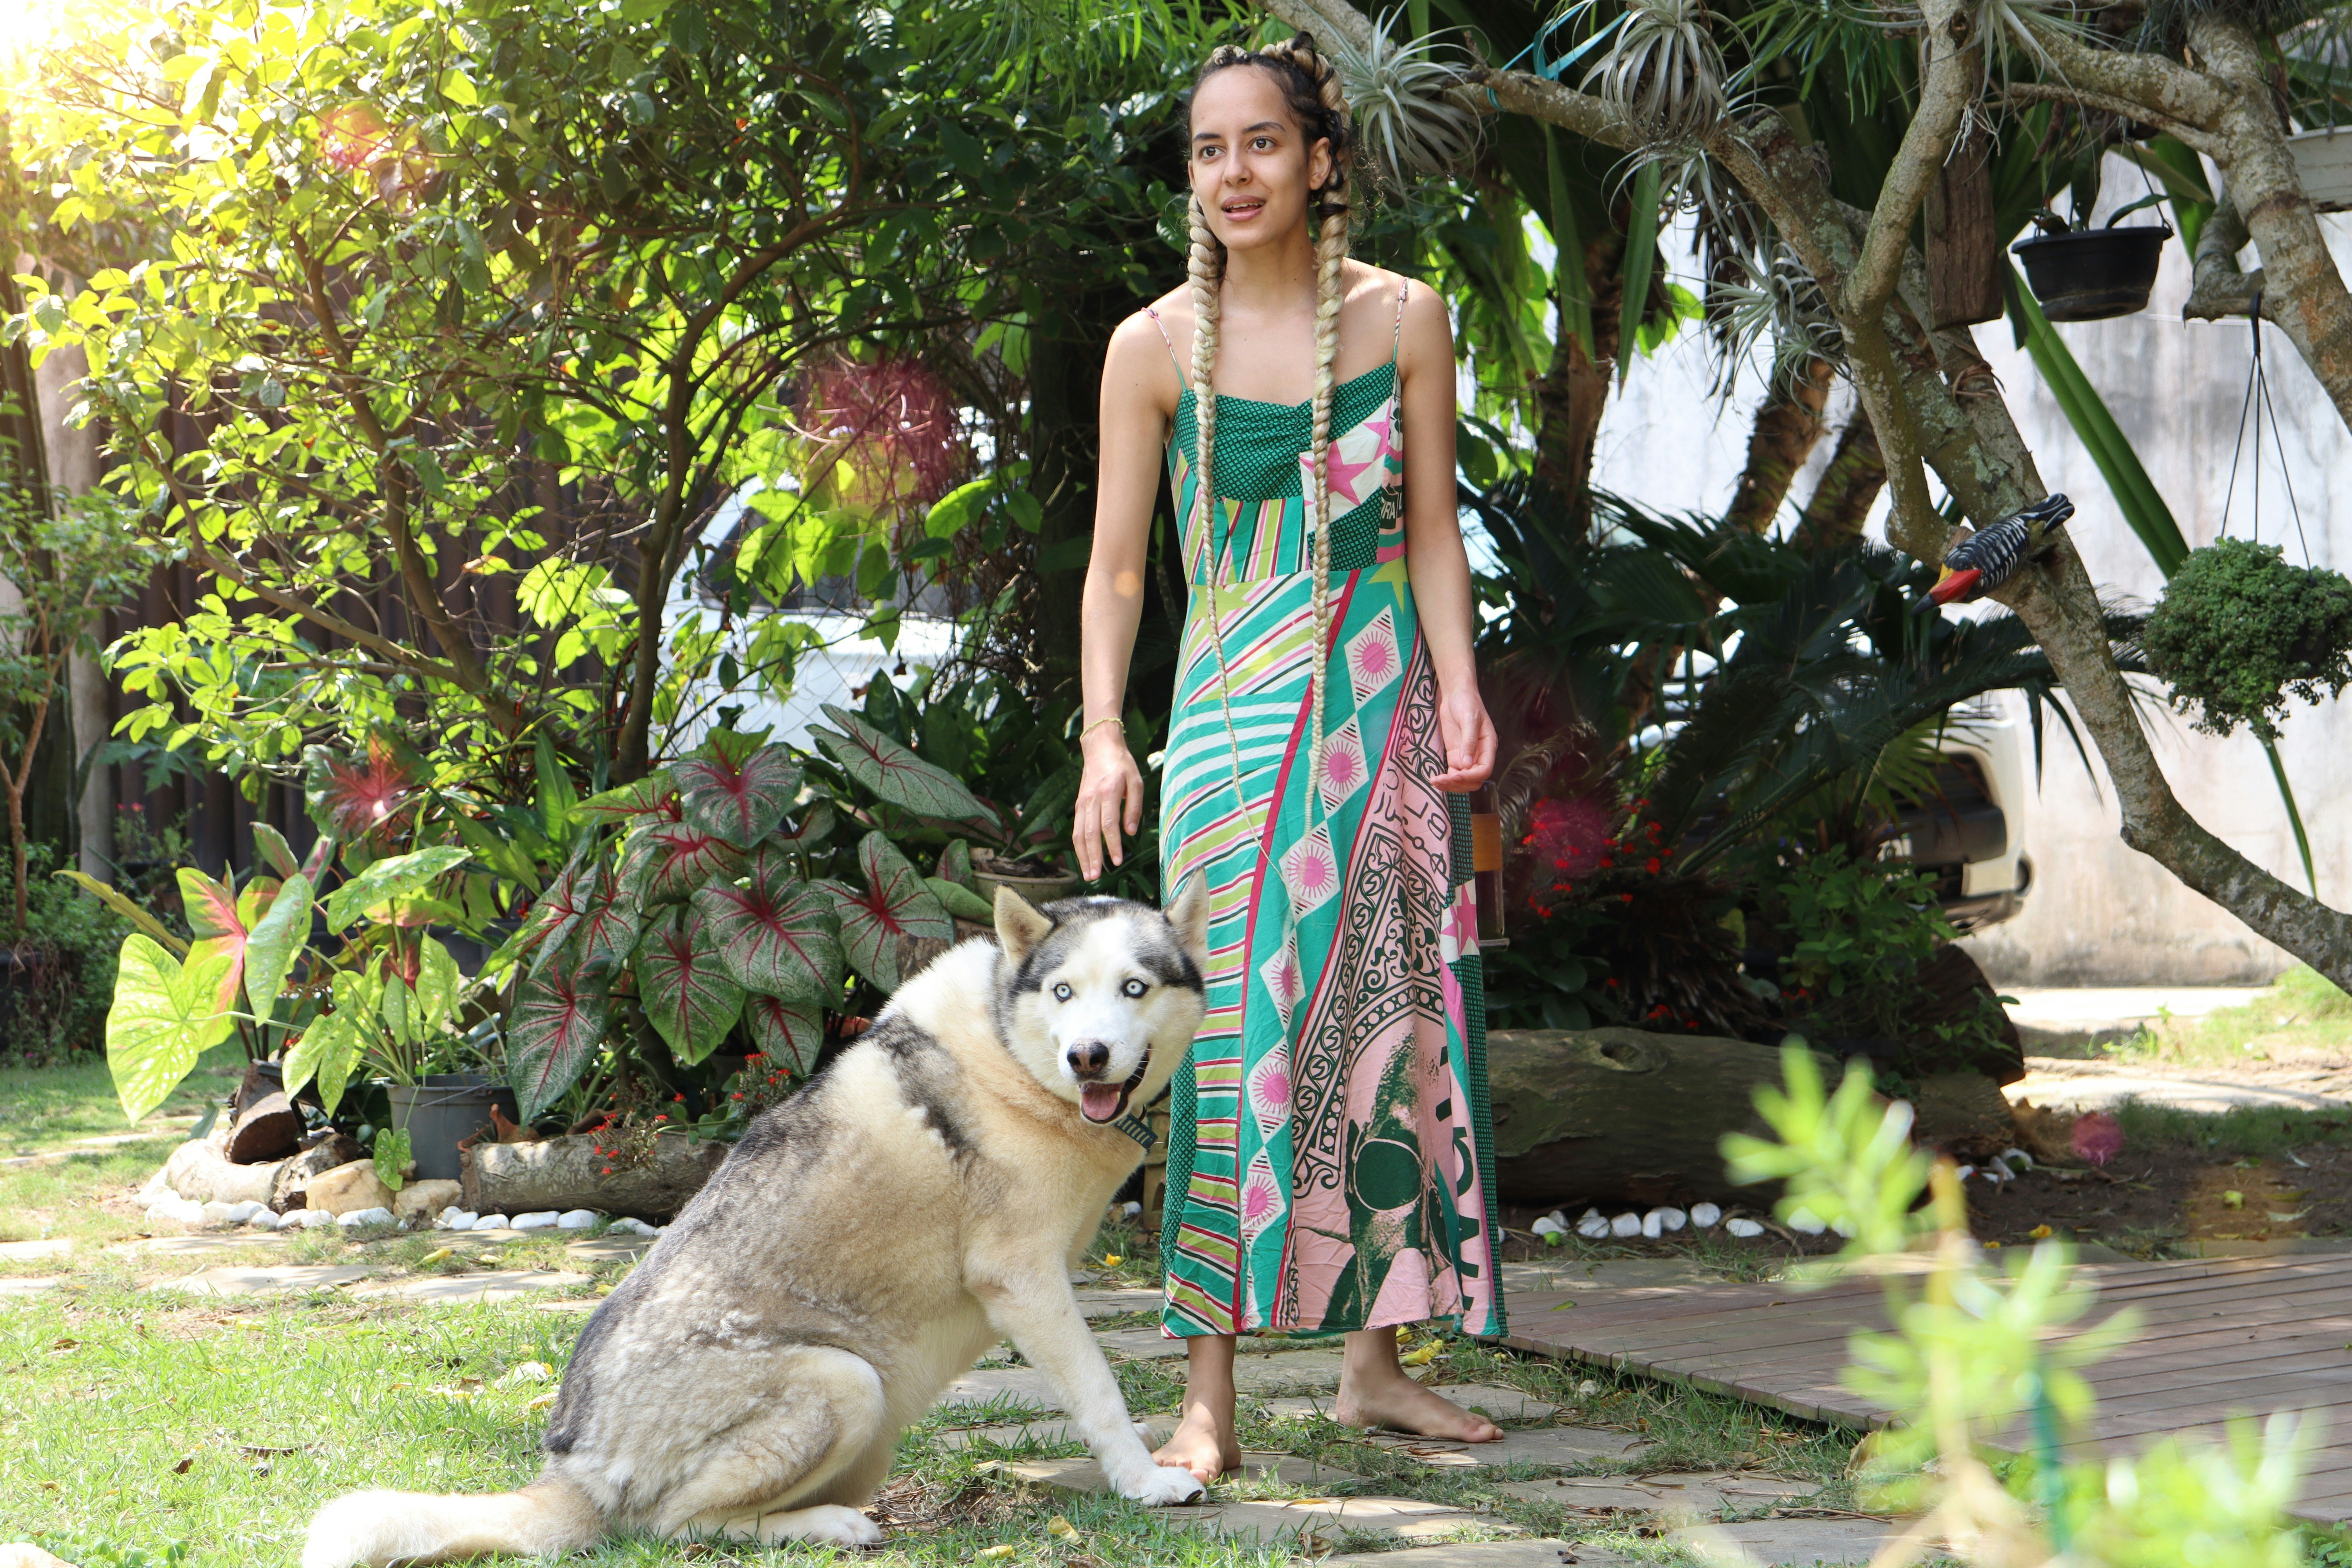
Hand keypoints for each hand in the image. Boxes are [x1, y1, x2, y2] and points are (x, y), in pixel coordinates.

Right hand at [1074, 726, 1144, 878]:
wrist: (1100, 747)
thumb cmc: (1122, 765)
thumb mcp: (1136, 781)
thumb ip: (1134, 806)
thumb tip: (1130, 832)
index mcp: (1108, 792)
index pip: (1108, 824)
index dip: (1112, 844)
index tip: (1117, 861)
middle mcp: (1092, 799)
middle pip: (1089, 833)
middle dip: (1093, 857)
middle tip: (1096, 876)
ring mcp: (1082, 803)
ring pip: (1078, 833)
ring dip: (1082, 856)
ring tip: (1088, 874)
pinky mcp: (1078, 805)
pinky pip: (1076, 829)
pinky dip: (1078, 846)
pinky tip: (1083, 859)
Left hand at [1431, 678, 1495, 792]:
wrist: (1456, 694)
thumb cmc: (1467, 702)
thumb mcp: (1469, 719)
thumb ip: (1469, 742)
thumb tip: (1467, 764)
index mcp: (1488, 747)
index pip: (1484, 770)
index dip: (1470, 777)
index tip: (1454, 775)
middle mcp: (1479, 755)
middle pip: (1474, 780)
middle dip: (1459, 784)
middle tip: (1441, 780)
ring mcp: (1466, 756)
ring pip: (1462, 780)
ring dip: (1450, 784)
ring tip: (1435, 781)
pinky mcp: (1455, 755)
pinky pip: (1452, 773)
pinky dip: (1445, 779)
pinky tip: (1434, 778)